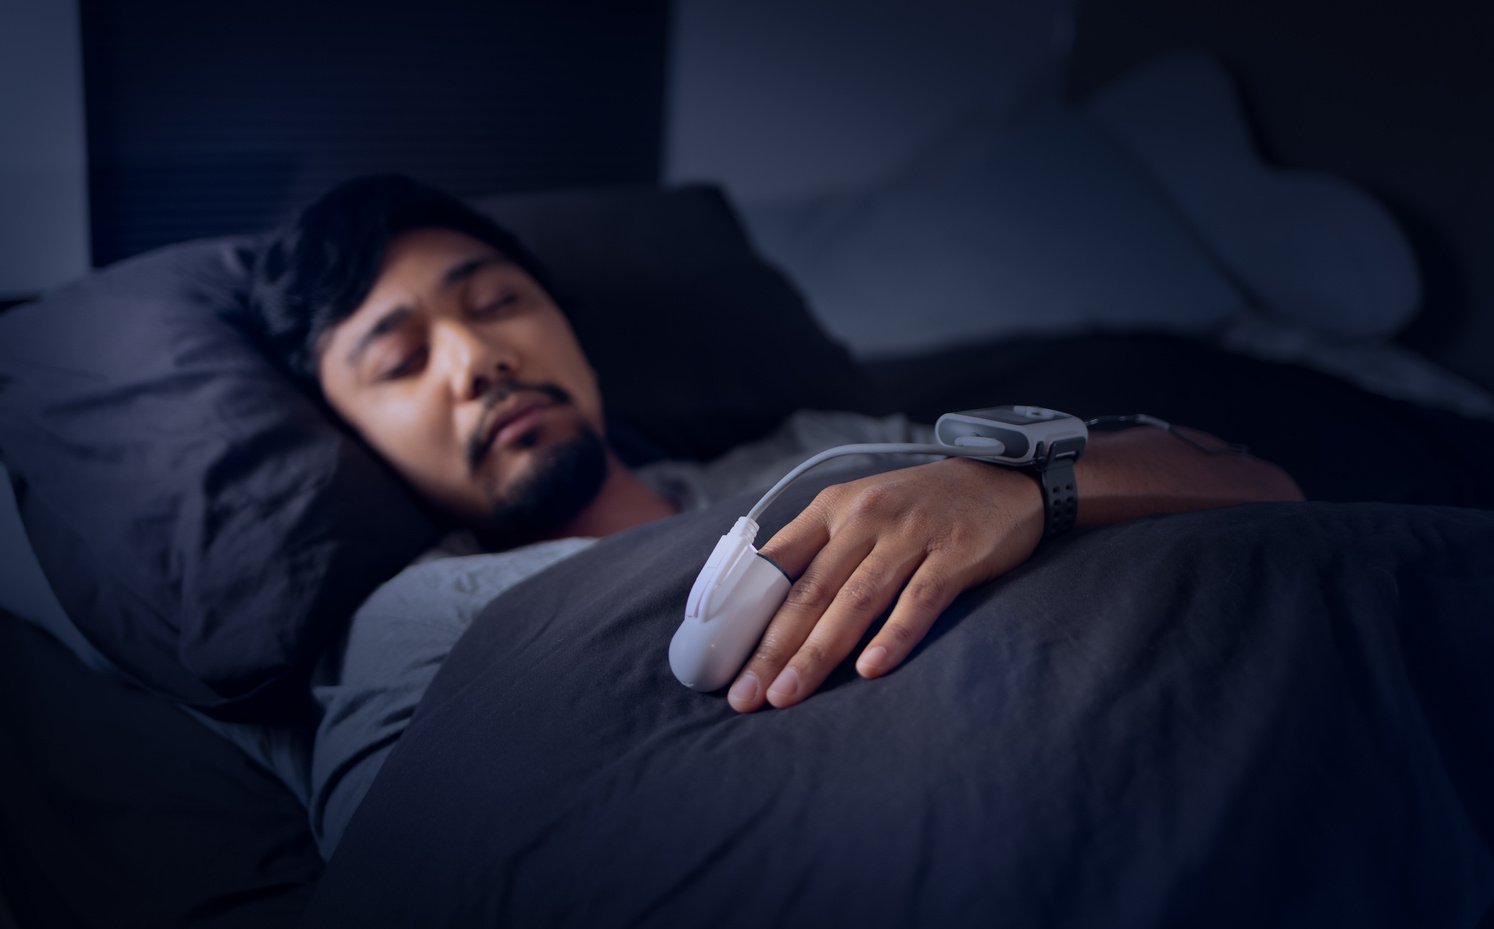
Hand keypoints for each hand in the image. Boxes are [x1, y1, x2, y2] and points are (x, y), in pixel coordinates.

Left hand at [726, 458, 1043, 711]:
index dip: (744, 614)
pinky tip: (870, 670)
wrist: (1002, 480)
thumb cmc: (917, 508)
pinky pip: (919, 601)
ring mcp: (911, 535)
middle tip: (745, 695)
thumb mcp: (858, 512)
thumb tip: (760, 610)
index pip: (776, 565)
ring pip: (855, 601)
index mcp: (831, 509)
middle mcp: (865, 518)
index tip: (722, 659)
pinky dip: (893, 636)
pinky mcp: (956, 555)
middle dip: (772, 649)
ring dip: (818, 652)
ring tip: (787, 694)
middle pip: (809, 592)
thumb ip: (815, 552)